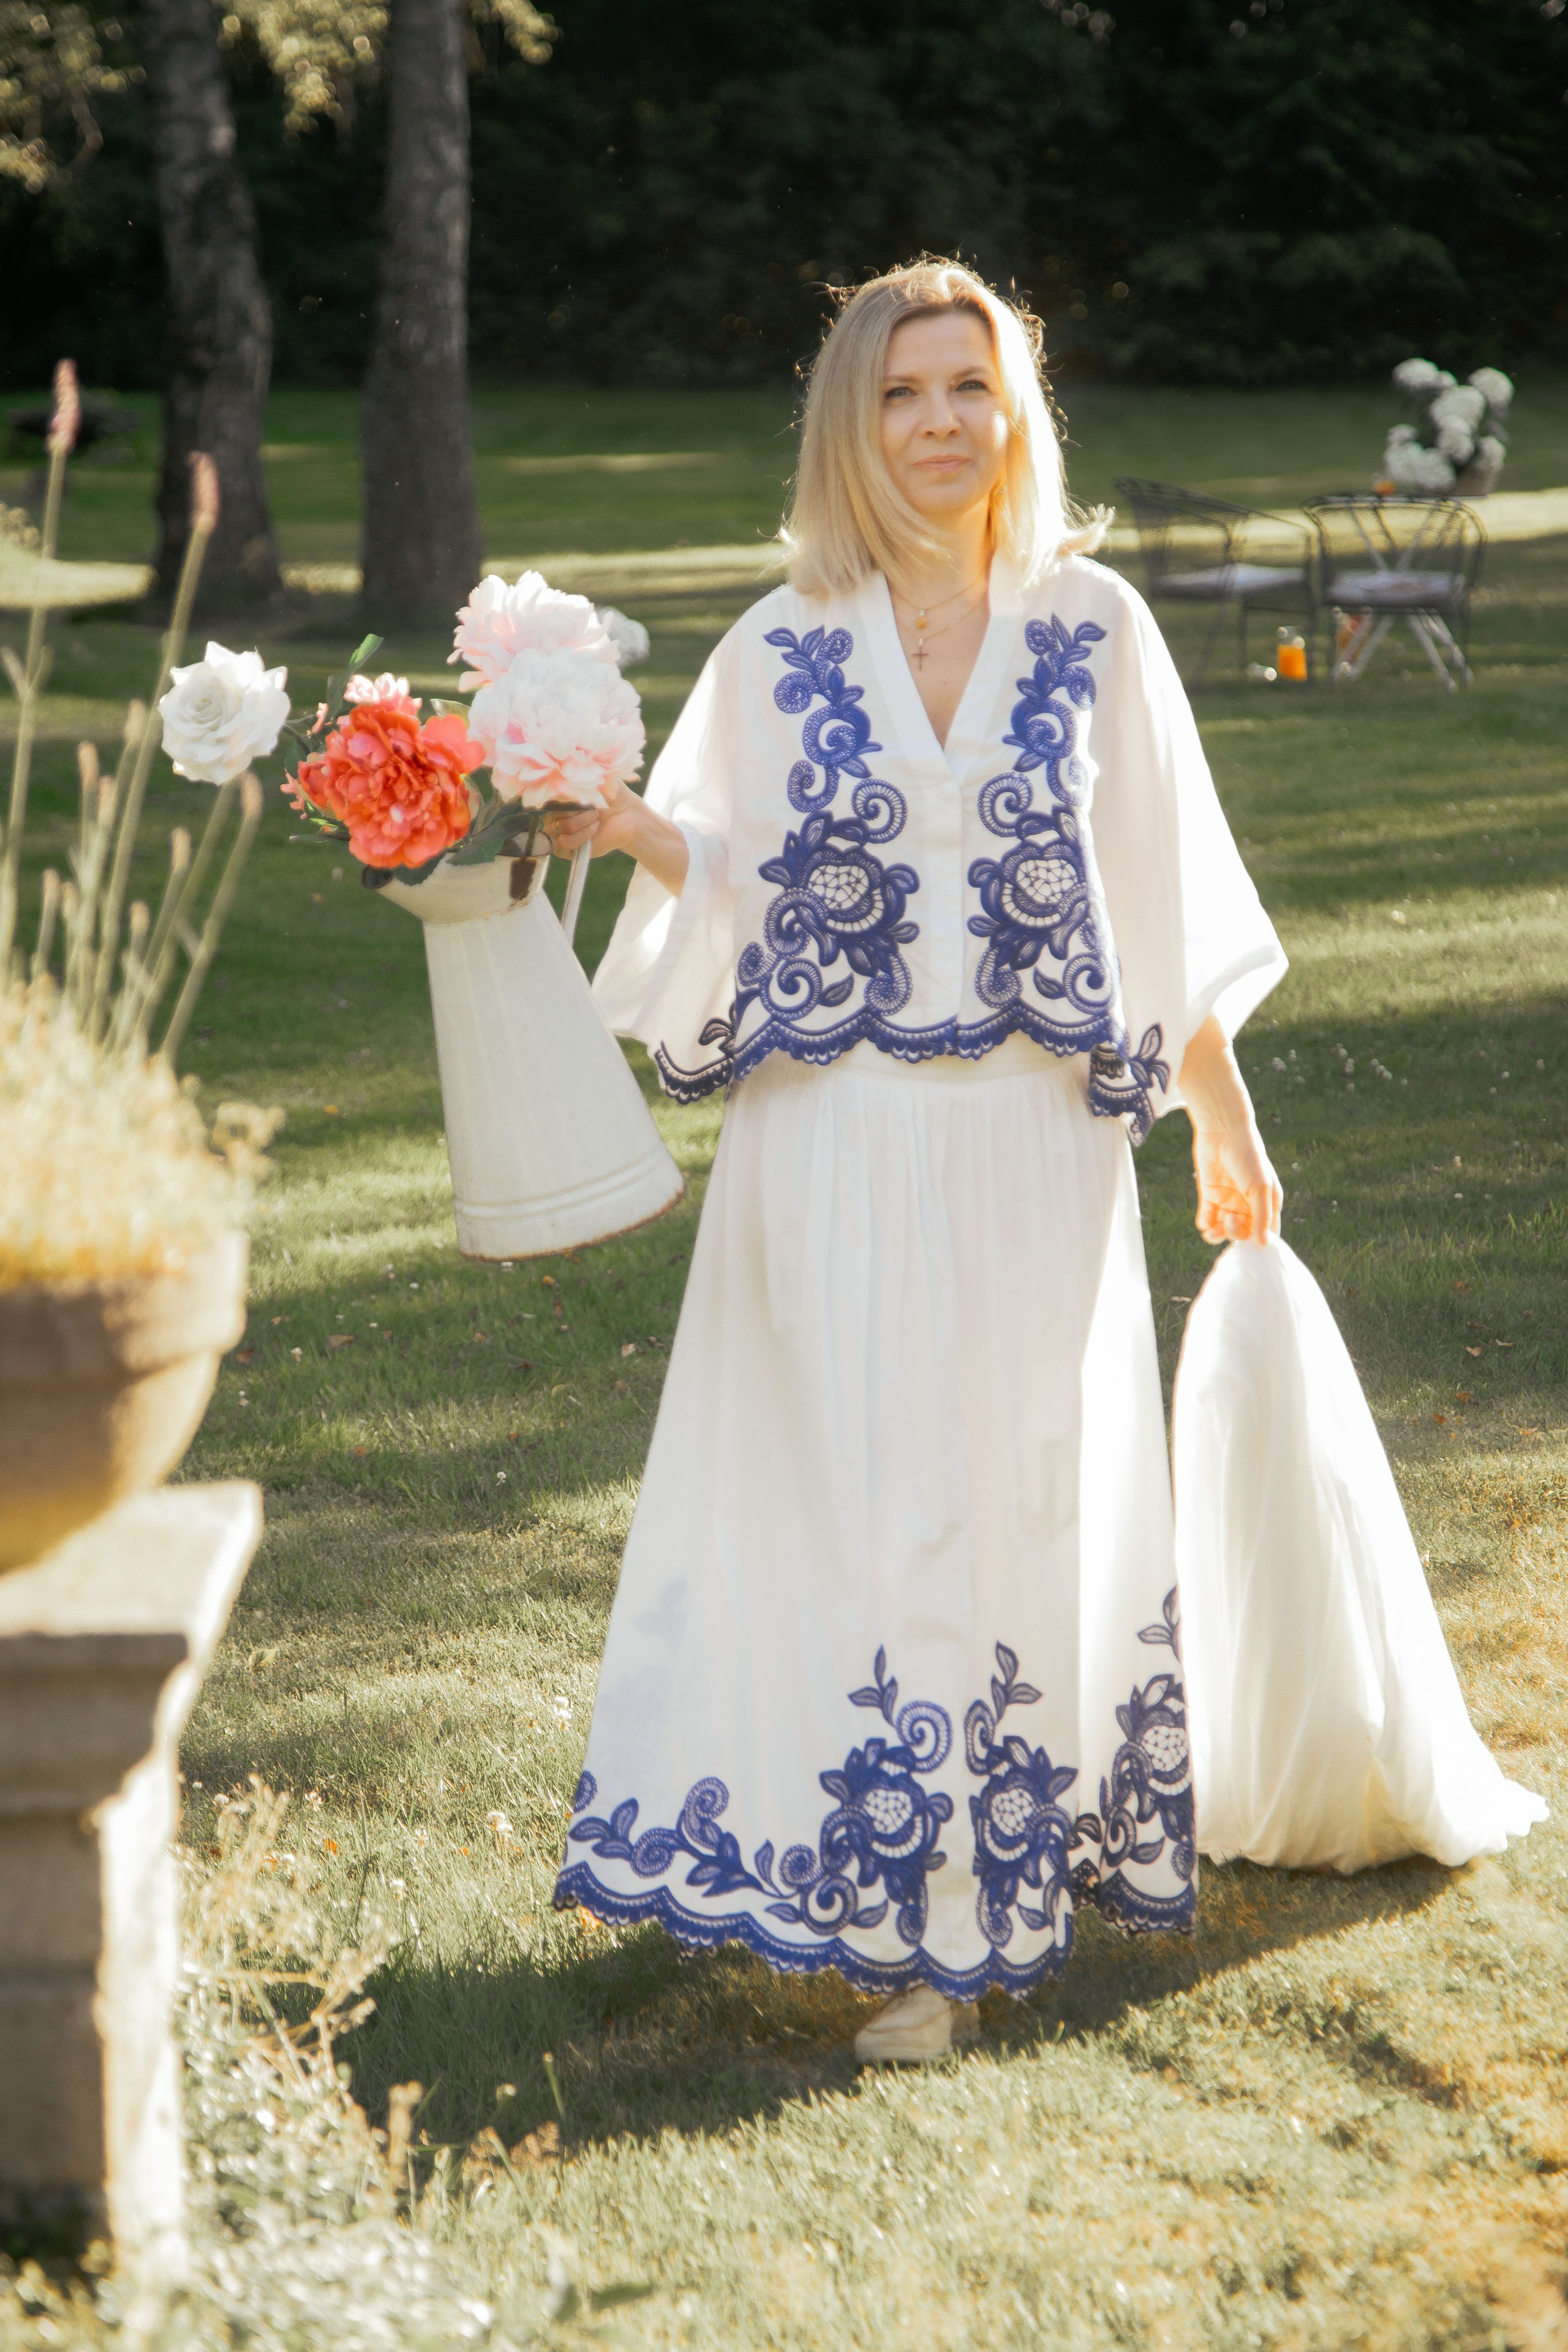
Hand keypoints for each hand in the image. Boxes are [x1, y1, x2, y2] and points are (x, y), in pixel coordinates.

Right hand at [540, 783, 690, 896]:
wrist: (628, 816)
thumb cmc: (611, 795)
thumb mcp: (594, 779)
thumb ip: (575, 775)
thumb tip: (559, 773)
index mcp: (555, 798)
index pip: (544, 795)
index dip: (562, 793)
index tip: (579, 792)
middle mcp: (553, 815)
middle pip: (552, 811)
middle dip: (577, 808)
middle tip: (594, 807)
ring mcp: (558, 833)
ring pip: (562, 826)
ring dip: (583, 821)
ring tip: (596, 818)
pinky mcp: (566, 850)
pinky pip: (565, 842)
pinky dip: (583, 834)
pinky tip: (595, 828)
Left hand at [1191, 1117, 1281, 1246]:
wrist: (1222, 1131)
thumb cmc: (1248, 1157)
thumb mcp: (1260, 1188)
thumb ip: (1262, 1217)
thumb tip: (1264, 1244)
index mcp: (1266, 1202)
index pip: (1266, 1231)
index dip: (1259, 1241)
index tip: (1251, 1245)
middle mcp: (1248, 1203)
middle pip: (1243, 1232)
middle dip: (1235, 1233)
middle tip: (1230, 1220)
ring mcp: (1228, 1200)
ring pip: (1223, 1229)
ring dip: (1218, 1234)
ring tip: (1213, 1230)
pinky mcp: (1210, 1195)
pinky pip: (1207, 1219)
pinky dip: (1206, 1224)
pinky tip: (1206, 1221)